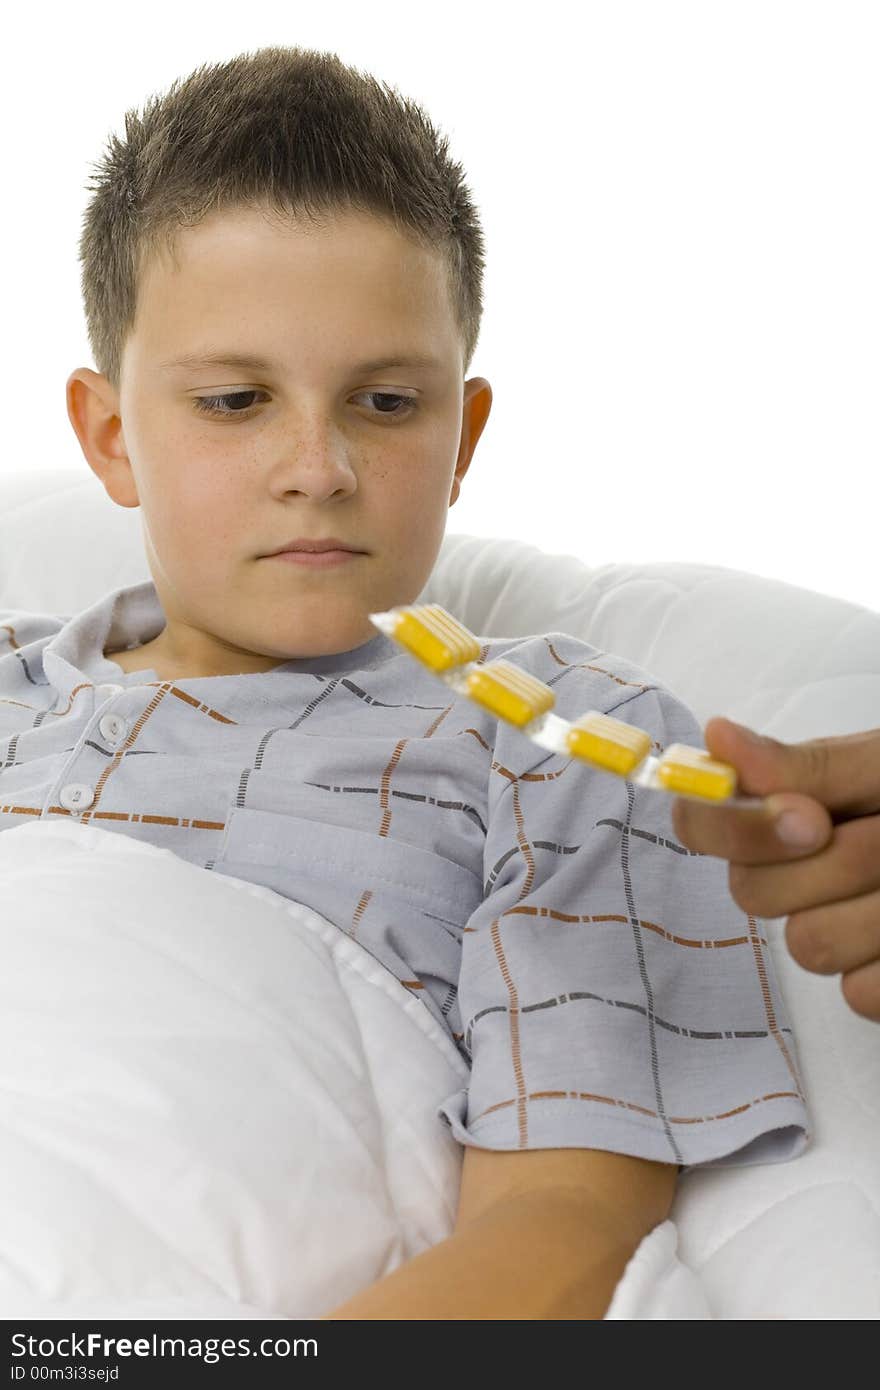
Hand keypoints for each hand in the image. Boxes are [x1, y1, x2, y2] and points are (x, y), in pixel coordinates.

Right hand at [670, 718, 879, 1021]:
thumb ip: (811, 766)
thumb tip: (718, 738)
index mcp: (789, 809)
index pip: (701, 823)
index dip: (740, 829)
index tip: (811, 819)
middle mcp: (797, 872)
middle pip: (751, 893)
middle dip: (836, 861)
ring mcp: (836, 931)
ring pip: (808, 945)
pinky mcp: (873, 985)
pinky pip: (860, 993)